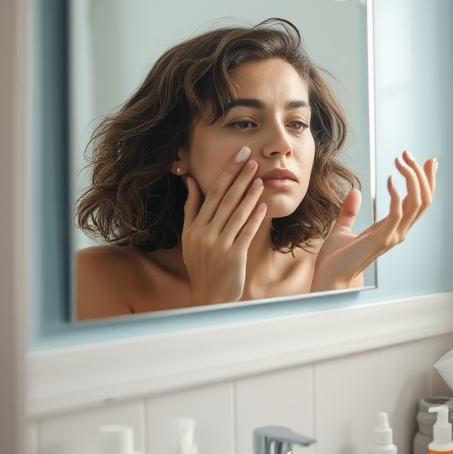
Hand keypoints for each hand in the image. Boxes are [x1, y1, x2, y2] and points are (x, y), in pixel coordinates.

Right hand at [181, 146, 267, 304]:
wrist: (209, 297)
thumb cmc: (201, 265)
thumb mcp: (190, 236)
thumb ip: (192, 208)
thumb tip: (191, 180)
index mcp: (194, 227)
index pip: (212, 194)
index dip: (227, 173)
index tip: (238, 156)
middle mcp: (205, 234)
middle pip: (225, 200)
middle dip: (239, 177)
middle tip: (252, 159)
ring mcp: (219, 245)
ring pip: (236, 214)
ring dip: (249, 194)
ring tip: (260, 178)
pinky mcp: (234, 256)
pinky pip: (246, 232)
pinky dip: (254, 218)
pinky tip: (263, 205)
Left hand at [311, 151, 436, 291]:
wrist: (329, 279)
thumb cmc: (336, 259)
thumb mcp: (343, 228)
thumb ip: (350, 212)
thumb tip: (355, 193)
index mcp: (393, 229)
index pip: (419, 202)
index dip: (425, 181)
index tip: (426, 161)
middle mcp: (398, 232)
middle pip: (424, 200)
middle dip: (421, 174)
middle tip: (410, 154)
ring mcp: (393, 236)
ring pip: (417, 203)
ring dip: (412, 178)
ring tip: (401, 161)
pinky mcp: (382, 239)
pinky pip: (398, 212)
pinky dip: (396, 193)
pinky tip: (389, 180)